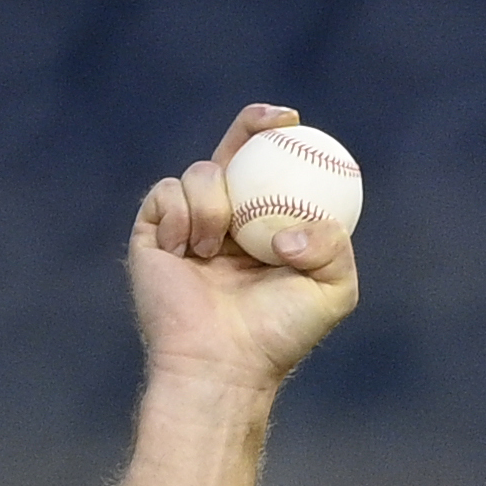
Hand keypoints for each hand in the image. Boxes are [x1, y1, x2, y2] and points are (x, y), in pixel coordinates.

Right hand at [128, 103, 358, 394]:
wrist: (223, 363)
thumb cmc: (279, 334)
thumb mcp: (332, 290)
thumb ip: (334, 245)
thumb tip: (293, 225)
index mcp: (267, 225)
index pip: (274, 170)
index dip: (280, 137)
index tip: (294, 122)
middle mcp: (228, 219)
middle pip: (234, 152)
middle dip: (249, 125)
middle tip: (270, 123)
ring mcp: (187, 224)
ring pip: (200, 173)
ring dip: (213, 202)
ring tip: (215, 248)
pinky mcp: (151, 233)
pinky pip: (164, 194)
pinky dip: (180, 215)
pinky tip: (187, 250)